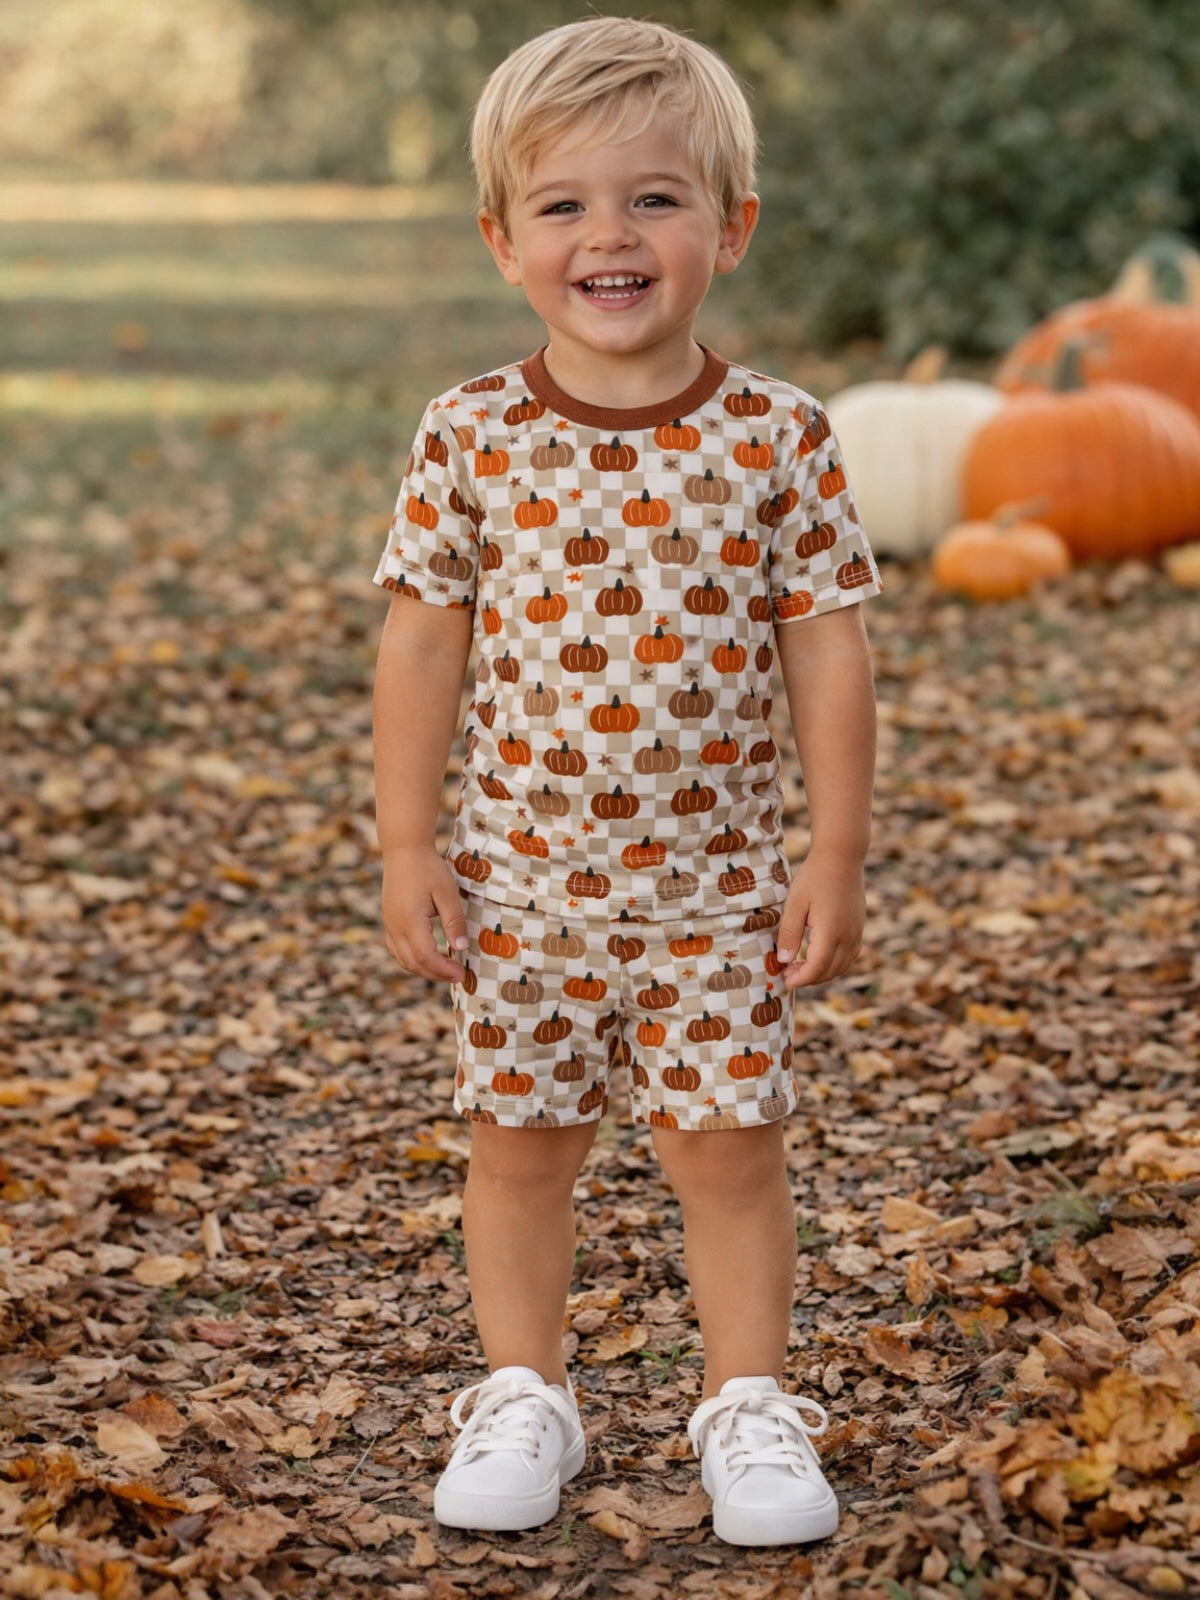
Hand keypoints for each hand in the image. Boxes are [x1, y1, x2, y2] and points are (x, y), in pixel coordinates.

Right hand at [381, 847, 469, 982]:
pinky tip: (428, 958)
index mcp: (410, 922)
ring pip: (403, 959)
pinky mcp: (389, 921)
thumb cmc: (428, 868)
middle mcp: (395, 927)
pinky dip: (412, 960)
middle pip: (413, 963)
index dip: (444, 970)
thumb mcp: (447, 893)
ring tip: (445, 970)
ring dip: (424, 969)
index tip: (462, 974)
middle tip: (458, 976)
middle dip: (436, 974)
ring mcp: (389, 925)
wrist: (404, 850)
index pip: (426, 957)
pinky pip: (397, 949)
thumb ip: (454, 921)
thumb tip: (462, 948)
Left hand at [774, 853, 864, 989]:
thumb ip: (789, 934)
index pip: (817, 967)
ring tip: (799, 967)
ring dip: (822, 972)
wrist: (841, 856)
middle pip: (830, 970)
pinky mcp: (859, 927)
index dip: (800, 979)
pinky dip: (834, 963)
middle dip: (808, 978)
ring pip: (842, 966)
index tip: (784, 980)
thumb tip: (784, 961)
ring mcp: (856, 932)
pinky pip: (849, 955)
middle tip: (787, 973)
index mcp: (831, 931)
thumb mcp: (795, 904)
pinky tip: (818, 957)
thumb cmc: (814, 877)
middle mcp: (848, 936)